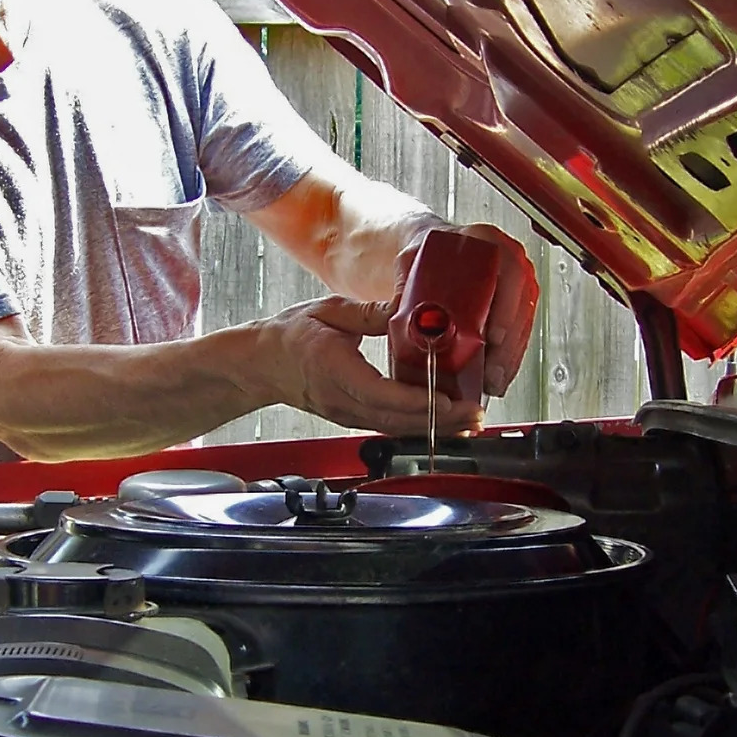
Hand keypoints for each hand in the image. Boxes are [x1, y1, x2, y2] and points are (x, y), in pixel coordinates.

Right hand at [258, 296, 477, 434]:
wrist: (261, 363)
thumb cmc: (289, 335)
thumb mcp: (328, 311)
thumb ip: (370, 313)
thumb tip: (406, 307)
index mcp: (334, 370)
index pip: (382, 394)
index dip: (419, 401)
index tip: (449, 400)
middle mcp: (342, 401)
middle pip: (397, 420)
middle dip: (441, 420)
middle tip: (475, 414)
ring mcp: (346, 415)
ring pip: (396, 429)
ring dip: (434, 427)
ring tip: (469, 421)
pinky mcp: (351, 418)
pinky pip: (388, 427)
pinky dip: (418, 426)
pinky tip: (442, 421)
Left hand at [394, 221, 540, 399]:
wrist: (432, 252)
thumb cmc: (425, 254)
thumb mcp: (410, 262)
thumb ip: (402, 286)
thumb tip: (392, 313)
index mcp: (486, 242)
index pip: (509, 274)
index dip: (505, 309)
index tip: (494, 336)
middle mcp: (507, 260)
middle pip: (520, 306)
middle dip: (507, 346)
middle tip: (491, 370)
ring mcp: (515, 282)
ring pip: (523, 323)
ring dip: (510, 356)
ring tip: (493, 380)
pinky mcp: (515, 303)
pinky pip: (521, 331)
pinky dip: (510, 356)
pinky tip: (498, 374)